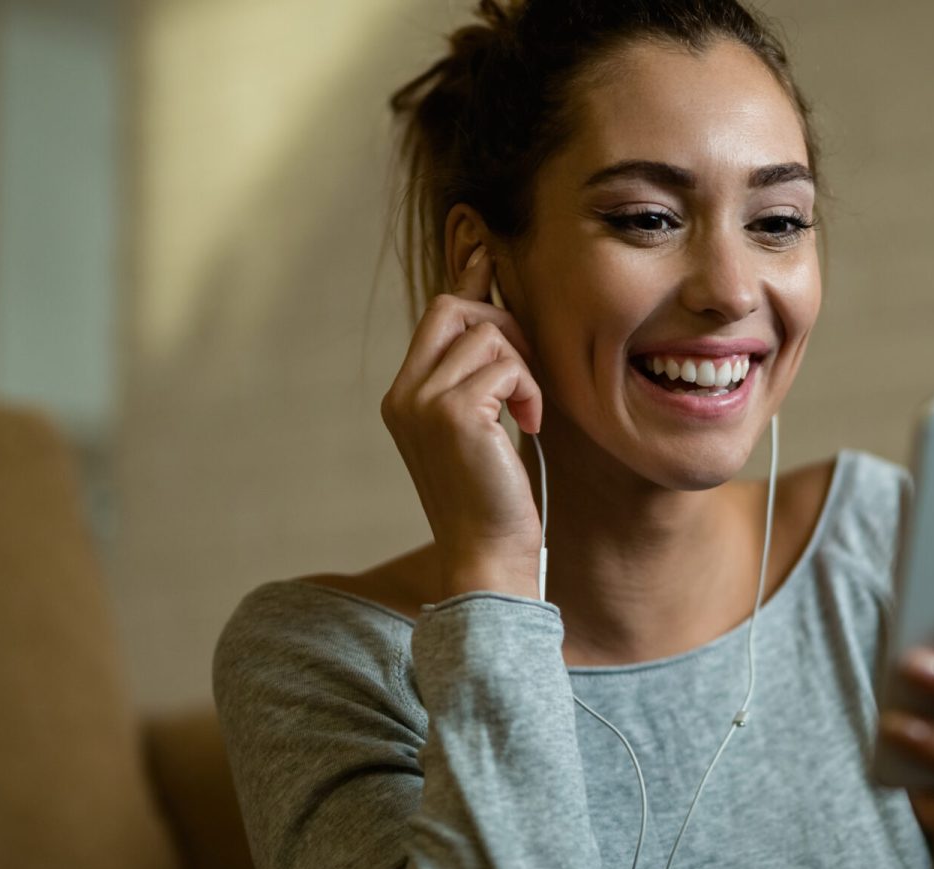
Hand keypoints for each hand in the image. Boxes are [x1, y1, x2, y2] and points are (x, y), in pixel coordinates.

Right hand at [381, 246, 545, 598]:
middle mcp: (403, 393)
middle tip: (527, 378)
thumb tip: (500, 322)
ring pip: (488, 333)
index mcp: (405, 396)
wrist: (488, 555)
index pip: (437, 315)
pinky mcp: (451, 412)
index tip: (486, 249)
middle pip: (453, 307)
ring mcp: (421, 401)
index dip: (468, 279)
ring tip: (527, 414)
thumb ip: (481, 378)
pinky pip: (506, 365)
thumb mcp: (483, 429)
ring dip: (523, 369)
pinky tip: (530, 426)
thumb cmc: (495, 498)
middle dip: (504, 326)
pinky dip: (530, 391)